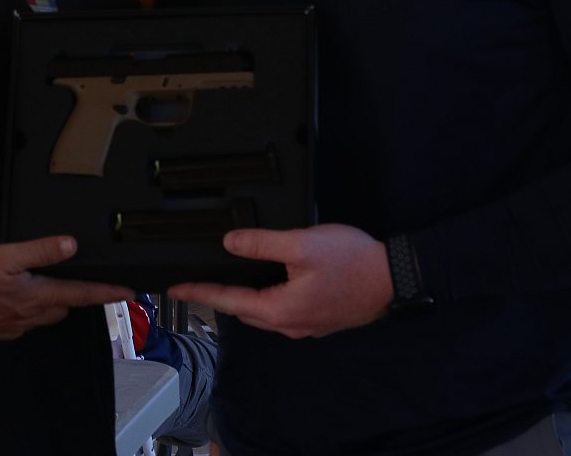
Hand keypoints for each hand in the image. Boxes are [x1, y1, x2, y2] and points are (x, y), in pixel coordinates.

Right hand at [0, 237, 130, 341]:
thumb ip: (40, 250)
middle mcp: (32, 314)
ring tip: (54, 288)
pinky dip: (31, 311)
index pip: (83, 294)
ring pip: (46, 315)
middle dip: (79, 296)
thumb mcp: (6, 256)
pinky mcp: (0, 330)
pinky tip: (19, 301)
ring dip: (55, 303)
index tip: (129, 292)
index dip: (108, 292)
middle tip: (87, 284)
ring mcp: (16, 325)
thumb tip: (70, 245)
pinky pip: (25, 322)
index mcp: (38, 295)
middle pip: (66, 306)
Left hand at [166, 224, 392, 338]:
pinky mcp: (321, 320)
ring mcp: (308, 326)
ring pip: (264, 314)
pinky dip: (267, 300)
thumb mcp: (302, 245)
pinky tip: (269, 285)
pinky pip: (283, 312)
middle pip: (245, 312)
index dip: (199, 292)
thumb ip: (262, 244)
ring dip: (244, 300)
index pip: (228, 301)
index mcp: (280, 310)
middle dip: (219, 298)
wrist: (395, 278)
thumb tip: (230, 243)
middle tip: (197, 284)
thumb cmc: (352, 262)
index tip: (175, 289)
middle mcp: (291, 325)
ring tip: (227, 283)